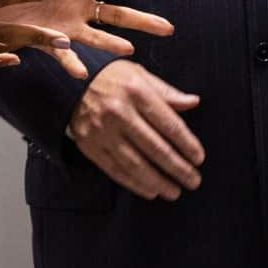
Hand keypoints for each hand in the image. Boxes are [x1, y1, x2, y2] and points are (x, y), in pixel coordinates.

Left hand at [0, 0, 174, 79]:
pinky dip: (72, 62)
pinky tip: (81, 72)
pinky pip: (64, 54)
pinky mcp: (50, 42)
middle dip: (142, 21)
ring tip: (129, 49)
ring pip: (98, 36)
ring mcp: (68, 27)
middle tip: (167, 27)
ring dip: (112, 43)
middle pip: (117, 14)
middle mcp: (80, 7)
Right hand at [67, 59, 205, 200]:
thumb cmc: (111, 77)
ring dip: (158, 182)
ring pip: (135, 164)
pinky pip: (115, 170)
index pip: (169, 124)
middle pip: (155, 148)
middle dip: (178, 168)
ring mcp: (102, 131)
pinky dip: (134, 183)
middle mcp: (119, 113)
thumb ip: (167, 92)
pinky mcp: (89, 145)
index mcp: (137, 92)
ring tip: (174, 192)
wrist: (68, 82)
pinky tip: (150, 191)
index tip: (199, 158)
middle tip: (194, 181)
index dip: (187, 144)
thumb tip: (194, 102)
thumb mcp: (140, 75)